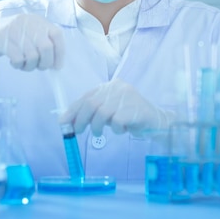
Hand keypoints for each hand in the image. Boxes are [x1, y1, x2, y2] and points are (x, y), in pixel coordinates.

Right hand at [0, 14, 64, 70]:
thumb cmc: (15, 38)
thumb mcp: (32, 34)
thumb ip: (45, 45)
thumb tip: (57, 65)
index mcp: (39, 21)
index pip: (57, 35)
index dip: (60, 53)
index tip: (57, 66)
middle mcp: (28, 23)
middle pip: (46, 47)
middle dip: (45, 63)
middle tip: (39, 67)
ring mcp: (14, 30)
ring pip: (32, 56)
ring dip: (30, 66)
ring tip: (25, 65)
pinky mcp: (2, 39)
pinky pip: (17, 59)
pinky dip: (18, 65)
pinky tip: (15, 62)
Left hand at [59, 79, 173, 136]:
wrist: (156, 120)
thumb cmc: (130, 117)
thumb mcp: (109, 113)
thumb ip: (92, 113)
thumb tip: (67, 122)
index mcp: (110, 86)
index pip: (86, 96)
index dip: (73, 110)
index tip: (63, 123)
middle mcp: (118, 88)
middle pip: (91, 103)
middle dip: (81, 120)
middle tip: (77, 132)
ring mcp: (127, 97)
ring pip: (102, 113)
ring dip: (97, 126)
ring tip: (101, 131)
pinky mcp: (135, 108)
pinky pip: (116, 121)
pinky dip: (115, 129)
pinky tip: (122, 129)